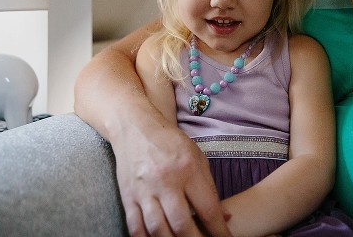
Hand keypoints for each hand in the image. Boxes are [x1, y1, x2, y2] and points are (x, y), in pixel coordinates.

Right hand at [115, 122, 231, 236]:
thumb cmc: (170, 143)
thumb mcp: (197, 157)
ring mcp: (144, 190)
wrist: (136, 127)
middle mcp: (165, 181)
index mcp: (187, 170)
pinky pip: (135, 226)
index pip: (208, 209)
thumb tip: (225, 217)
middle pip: (182, 224)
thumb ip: (210, 188)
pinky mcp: (127, 196)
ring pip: (158, 229)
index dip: (219, 231)